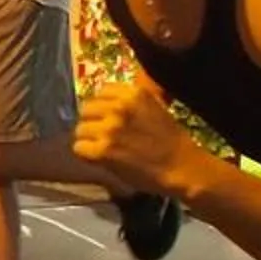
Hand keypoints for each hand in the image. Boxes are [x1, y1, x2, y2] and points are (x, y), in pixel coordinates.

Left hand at [73, 76, 197, 195]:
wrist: (182, 168)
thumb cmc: (171, 140)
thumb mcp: (156, 107)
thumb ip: (132, 100)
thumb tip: (107, 98)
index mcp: (133, 93)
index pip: (102, 92)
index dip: (103, 106)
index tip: (109, 117)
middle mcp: (119, 107)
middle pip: (87, 109)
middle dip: (93, 123)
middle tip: (103, 136)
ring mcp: (109, 128)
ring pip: (80, 130)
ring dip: (89, 140)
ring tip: (103, 149)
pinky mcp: (103, 150)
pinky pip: (79, 148)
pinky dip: (87, 156)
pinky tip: (100, 159)